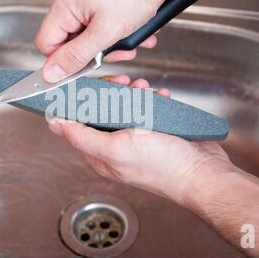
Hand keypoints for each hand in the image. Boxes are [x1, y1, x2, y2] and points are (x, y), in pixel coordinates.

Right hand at [35, 0, 214, 82]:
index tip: (84, 67)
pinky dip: (120, 31)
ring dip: (113, 43)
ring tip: (130, 40)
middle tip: (115, 52)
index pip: (47, 45)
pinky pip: (104, 23)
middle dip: (95, 52)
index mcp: (64, 5)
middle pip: (71, 41)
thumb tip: (51, 73)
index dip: (64, 61)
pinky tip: (137, 30)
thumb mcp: (106, 31)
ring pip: (91, 34)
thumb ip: (77, 55)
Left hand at [47, 75, 232, 204]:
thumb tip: (55, 124)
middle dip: (112, 93)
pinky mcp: (153, 132)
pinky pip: (146, 109)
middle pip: (101, 110)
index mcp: (99, 154)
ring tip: (145, 91)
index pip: (77, 122)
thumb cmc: (164, 167)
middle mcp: (114, 147)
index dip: (82, 100)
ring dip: (133, 94)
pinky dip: (152, 100)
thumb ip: (82, 136)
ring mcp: (135, 140)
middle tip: (125, 85)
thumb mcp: (117, 149)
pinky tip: (159, 99)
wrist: (203, 172)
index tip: (93, 86)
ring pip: (124, 107)